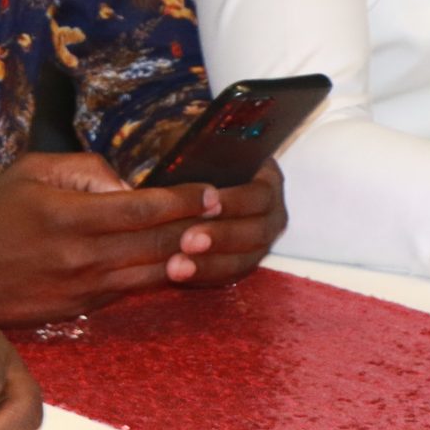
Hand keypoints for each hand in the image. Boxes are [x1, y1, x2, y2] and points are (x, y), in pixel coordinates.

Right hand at [0, 151, 221, 325]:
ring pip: (152, 272)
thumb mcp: (30, 171)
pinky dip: (156, 275)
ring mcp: (83, 288)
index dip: (184, 200)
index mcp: (68, 216)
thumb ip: (84, 169)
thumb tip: (129, 183)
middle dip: (197, 226)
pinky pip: (131, 290)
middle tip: (225, 212)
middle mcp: (80, 256)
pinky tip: (176, 261)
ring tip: (212, 239)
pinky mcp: (82, 309)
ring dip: (186, 256)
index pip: (143, 208)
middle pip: (157, 243)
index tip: (211, 191)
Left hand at [166, 160, 287, 285]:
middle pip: (257, 230)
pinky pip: (230, 276)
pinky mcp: (241, 262)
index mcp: (266, 178)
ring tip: (176, 266)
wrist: (179, 186)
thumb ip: (182, 155)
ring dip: (210, 264)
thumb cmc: (186, 163)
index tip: (208, 202)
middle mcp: (270, 211)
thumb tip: (160, 158)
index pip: (260, 194)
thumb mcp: (188, 152)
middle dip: (222, 236)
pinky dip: (205, 277)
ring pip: (244, 259)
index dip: (236, 202)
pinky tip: (180, 277)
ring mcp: (259, 240)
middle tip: (187, 240)